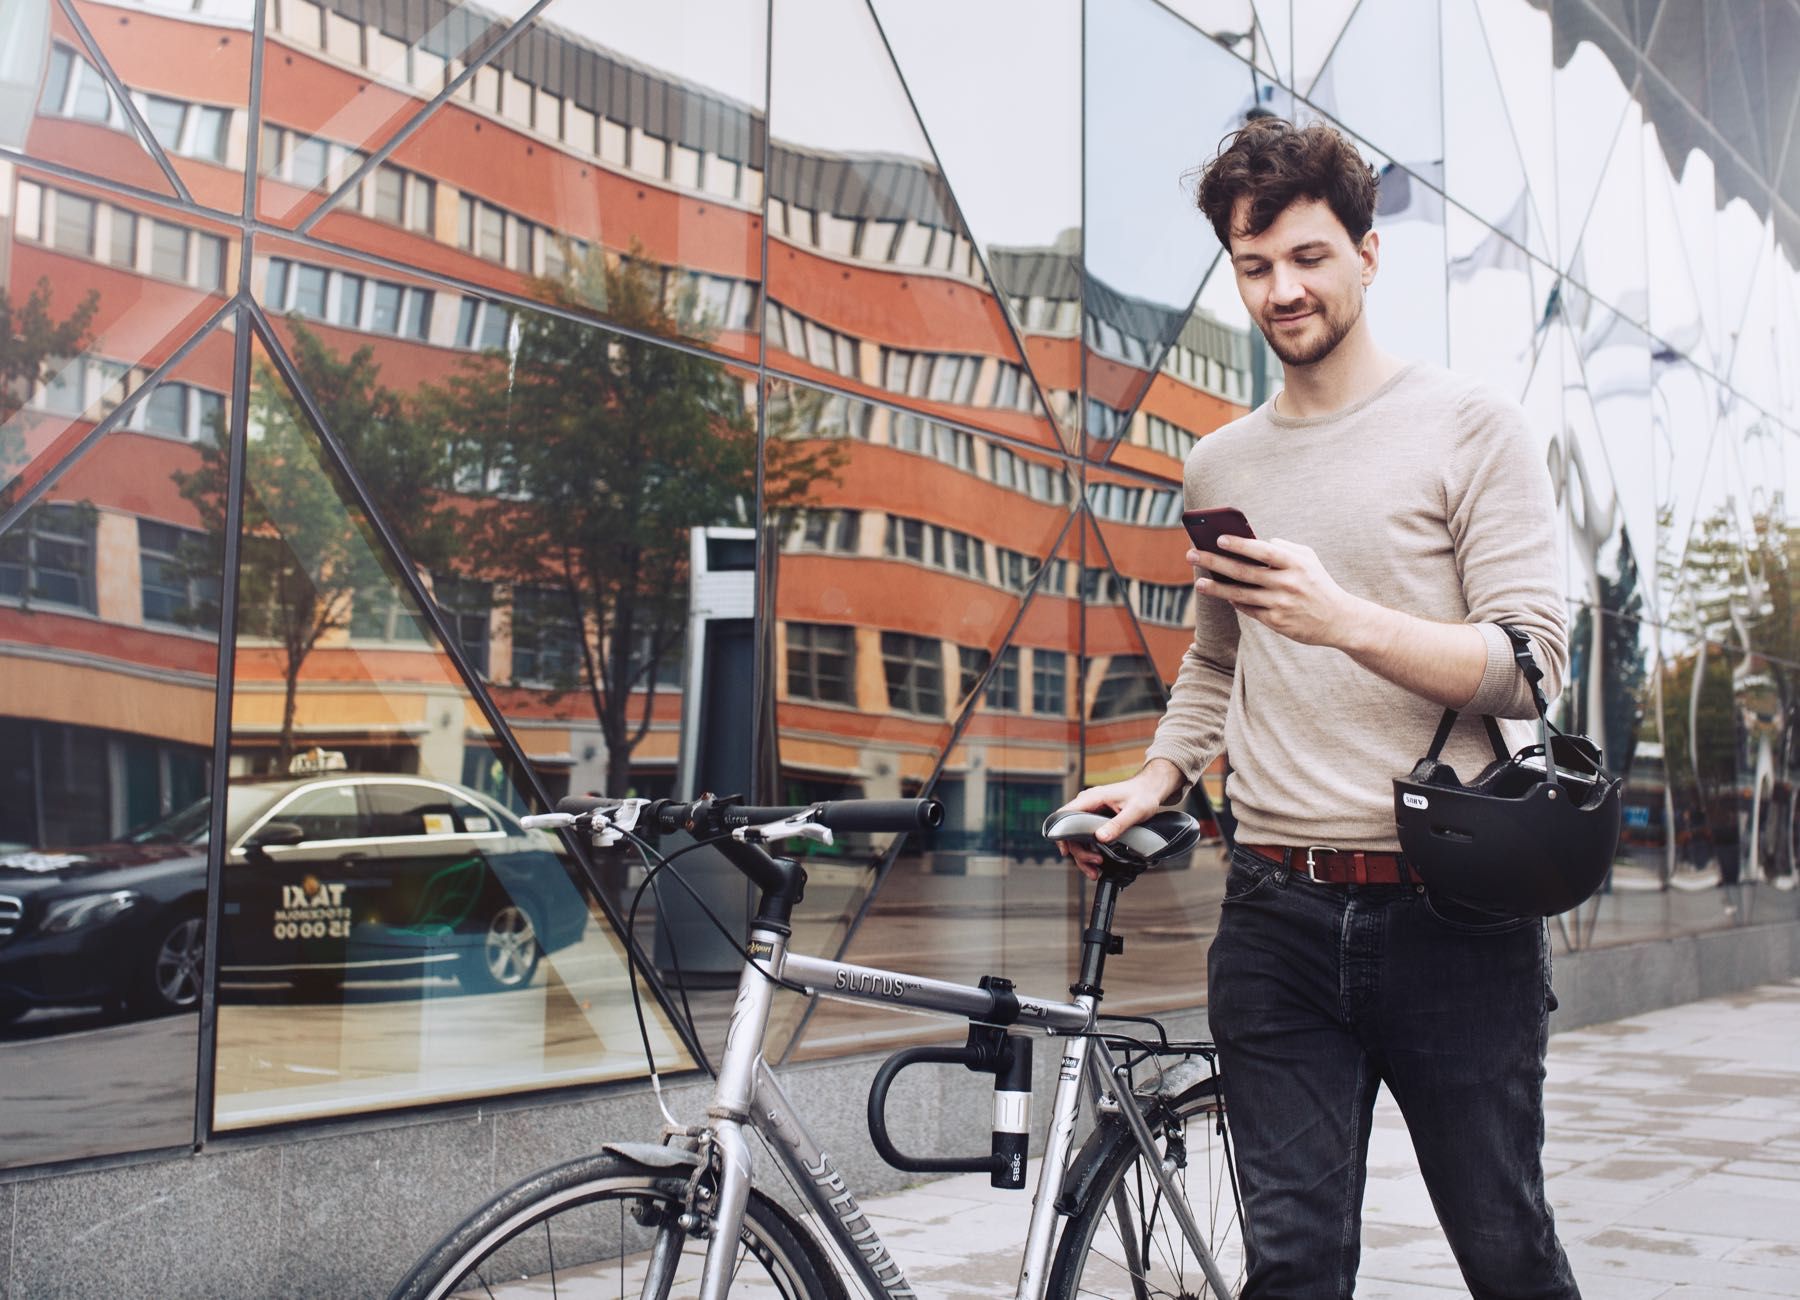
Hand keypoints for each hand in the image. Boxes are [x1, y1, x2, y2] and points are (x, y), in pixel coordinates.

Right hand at [1055, 761, 1182, 881]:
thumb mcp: (1134, 811)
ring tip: (1095, 870)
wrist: (1149, 790)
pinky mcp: (1095, 819)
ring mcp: (1090, 812)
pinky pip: (1086, 836)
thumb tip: (1101, 837)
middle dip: (1079, 852)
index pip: (1064, 815)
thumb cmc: (1142, 795)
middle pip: (1070, 831)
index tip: (1065, 850)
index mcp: (1092, 798)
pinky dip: (1089, 850)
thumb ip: (1117, 824)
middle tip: (1095, 863)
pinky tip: (1097, 862)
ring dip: (1084, 855)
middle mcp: (1087, 804)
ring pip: (1078, 837)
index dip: (1060, 833)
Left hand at [1190, 535, 1368, 648]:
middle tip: (1192, 555)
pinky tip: (1222, 595)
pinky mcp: (1276, 622)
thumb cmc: (1319, 583)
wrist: (1339, 619)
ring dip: (1216, 588)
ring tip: (1199, 582)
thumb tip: (1256, 542)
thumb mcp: (1309, 559)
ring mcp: (1280, 604)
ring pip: (1240, 594)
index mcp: (1295, 564)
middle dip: (1214, 562)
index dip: (1240, 545)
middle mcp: (1287, 583)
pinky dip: (1234, 602)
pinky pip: (1249, 610)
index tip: (1218, 538)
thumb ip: (1285, 547)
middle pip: (1243, 572)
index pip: (1263, 551)